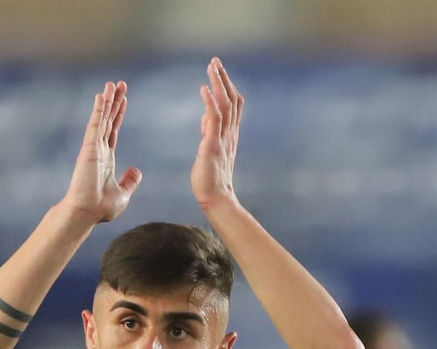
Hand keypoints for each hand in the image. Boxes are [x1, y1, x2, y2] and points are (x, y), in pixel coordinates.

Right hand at [60, 80, 141, 224]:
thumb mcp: (123, 194)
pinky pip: (95, 125)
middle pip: (108, 119)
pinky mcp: (88, 148)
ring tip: (112, 84)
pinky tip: (102, 96)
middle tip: (119, 84)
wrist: (86, 214)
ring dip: (107, 101)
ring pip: (102, 118)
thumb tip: (137, 170)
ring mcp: (93, 148)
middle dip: (114, 102)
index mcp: (106, 158)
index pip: (113, 130)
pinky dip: (98, 110)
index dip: (118, 114)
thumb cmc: (100, 208)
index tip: (123, 100)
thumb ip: (130, 181)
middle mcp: (99, 149)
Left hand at [192, 58, 243, 210]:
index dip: (226, 85)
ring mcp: (223, 139)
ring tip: (211, 67)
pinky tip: (204, 90)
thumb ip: (210, 134)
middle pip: (231, 99)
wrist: (216, 199)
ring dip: (218, 84)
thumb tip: (206, 119)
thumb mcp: (209, 151)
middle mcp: (229, 134)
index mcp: (229, 134)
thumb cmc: (210, 179)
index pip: (232, 104)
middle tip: (214, 61)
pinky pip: (214, 120)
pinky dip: (210, 103)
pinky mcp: (213, 146)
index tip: (217, 70)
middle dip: (223, 78)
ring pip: (225, 105)